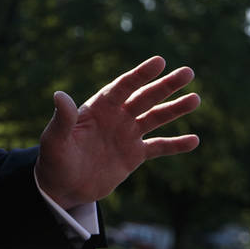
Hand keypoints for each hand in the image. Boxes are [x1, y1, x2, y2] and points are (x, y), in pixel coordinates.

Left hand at [35, 56, 199, 209]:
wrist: (62, 186)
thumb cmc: (53, 159)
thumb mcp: (55, 139)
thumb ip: (62, 118)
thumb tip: (59, 95)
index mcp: (98, 108)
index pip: (122, 87)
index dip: (140, 75)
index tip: (159, 61)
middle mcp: (116, 117)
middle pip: (144, 97)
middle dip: (165, 85)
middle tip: (188, 72)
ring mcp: (126, 135)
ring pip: (155, 118)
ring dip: (175, 109)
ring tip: (196, 98)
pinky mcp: (133, 155)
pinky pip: (159, 147)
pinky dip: (176, 144)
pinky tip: (194, 140)